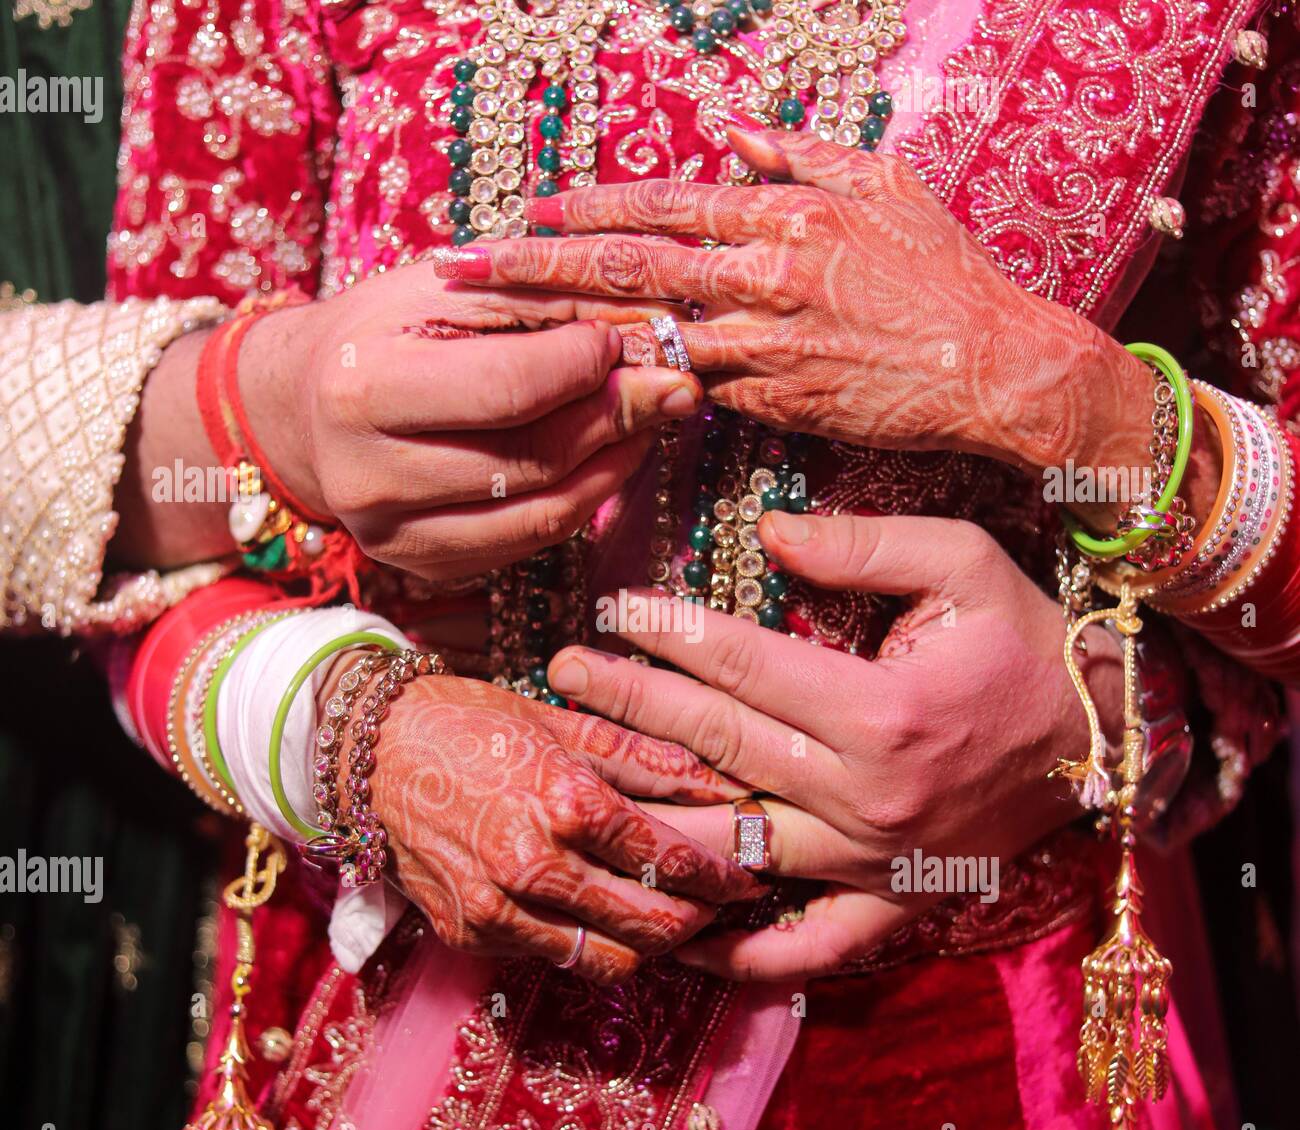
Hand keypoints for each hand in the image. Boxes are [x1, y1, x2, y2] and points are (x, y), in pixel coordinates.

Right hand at [240, 264, 702, 578]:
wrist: (308, 407)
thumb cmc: (384, 332)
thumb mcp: (445, 290)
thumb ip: (539, 304)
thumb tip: (647, 331)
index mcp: (362, 391)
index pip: (508, 388)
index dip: (584, 364)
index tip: (625, 336)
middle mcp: (369, 478)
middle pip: (532, 459)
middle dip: (618, 417)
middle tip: (674, 383)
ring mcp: (396, 538)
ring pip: (543, 514)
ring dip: (615, 465)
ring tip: (651, 420)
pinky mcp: (426, 569)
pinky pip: (530, 543)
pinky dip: (583, 500)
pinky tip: (606, 458)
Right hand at [360, 674, 764, 983]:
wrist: (370, 754)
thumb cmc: (470, 724)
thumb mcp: (563, 725)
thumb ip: (647, 756)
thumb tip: (720, 783)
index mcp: (567, 803)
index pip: (670, 858)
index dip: (722, 875)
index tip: (749, 876)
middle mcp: (536, 867)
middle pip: (651, 924)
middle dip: (701, 920)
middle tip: (722, 905)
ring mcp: (499, 911)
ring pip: (609, 961)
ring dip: (651, 946)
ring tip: (669, 917)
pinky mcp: (472, 937)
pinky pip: (554, 959)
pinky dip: (591, 947)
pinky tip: (604, 916)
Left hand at [433, 128, 1153, 482]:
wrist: (994, 367)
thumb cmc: (944, 274)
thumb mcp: (883, 187)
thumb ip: (801, 156)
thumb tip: (736, 135)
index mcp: (782, 217)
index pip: (662, 207)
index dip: (587, 209)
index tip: (527, 211)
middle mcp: (760, 278)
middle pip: (624, 271)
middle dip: (531, 270)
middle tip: (456, 272)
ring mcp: (762, 348)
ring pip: (640, 340)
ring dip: (559, 339)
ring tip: (488, 341)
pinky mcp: (773, 405)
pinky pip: (693, 395)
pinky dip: (636, 393)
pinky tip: (577, 397)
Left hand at [544, 511, 1122, 980]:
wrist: (1101, 744)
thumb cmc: (1027, 645)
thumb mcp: (967, 566)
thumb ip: (866, 545)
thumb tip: (769, 531)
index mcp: (881, 712)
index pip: (742, 666)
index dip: (668, 633)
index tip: (613, 610)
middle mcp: (865, 798)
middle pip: (718, 748)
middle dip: (628, 708)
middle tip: (561, 678)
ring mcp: (871, 864)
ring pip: (734, 848)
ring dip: (647, 818)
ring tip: (574, 792)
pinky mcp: (890, 905)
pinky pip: (807, 947)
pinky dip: (741, 952)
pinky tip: (674, 936)